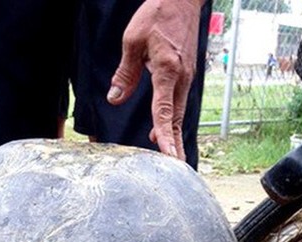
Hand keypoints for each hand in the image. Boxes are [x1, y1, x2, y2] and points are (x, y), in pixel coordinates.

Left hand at [107, 0, 203, 160]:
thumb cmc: (157, 14)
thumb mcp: (132, 40)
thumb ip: (125, 73)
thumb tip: (115, 98)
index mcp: (168, 70)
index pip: (164, 111)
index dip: (164, 135)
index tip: (167, 155)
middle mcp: (181, 78)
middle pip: (176, 118)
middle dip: (174, 144)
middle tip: (174, 167)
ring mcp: (186, 77)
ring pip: (179, 112)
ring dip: (174, 134)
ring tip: (172, 157)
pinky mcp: (185, 74)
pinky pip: (179, 103)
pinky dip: (173, 119)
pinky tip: (166, 130)